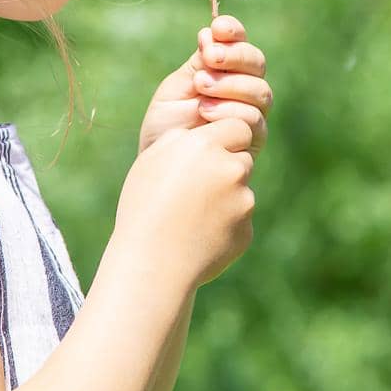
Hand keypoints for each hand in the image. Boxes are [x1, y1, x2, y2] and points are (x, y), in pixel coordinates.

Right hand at [114, 117, 256, 288]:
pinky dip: (225, 223)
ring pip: (241, 189)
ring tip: (190, 215)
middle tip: (195, 188)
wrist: (151, 263)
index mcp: (204, 145)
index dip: (224, 139)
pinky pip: (239, 218)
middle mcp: (230, 168)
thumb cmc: (144, 206)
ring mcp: (243, 200)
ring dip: (225, 196)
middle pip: (242, 157)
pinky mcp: (246, 229)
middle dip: (226, 167)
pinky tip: (198, 234)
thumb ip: (184, 139)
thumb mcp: (153, 160)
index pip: (237, 127)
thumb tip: (207, 130)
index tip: (207, 153)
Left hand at [137, 14, 271, 158]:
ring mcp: (252, 114)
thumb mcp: (177, 88)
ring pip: (259, 90)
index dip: (233, 31)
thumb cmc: (166, 126)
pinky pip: (253, 118)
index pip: (240, 42)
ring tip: (200, 88)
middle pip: (257, 62)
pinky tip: (205, 112)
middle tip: (209, 58)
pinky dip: (229, 110)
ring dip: (230, 85)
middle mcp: (244, 89)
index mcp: (225, 70)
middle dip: (234, 56)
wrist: (162, 163)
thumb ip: (198, 63)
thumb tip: (211, 33)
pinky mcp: (252, 140)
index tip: (217, 28)